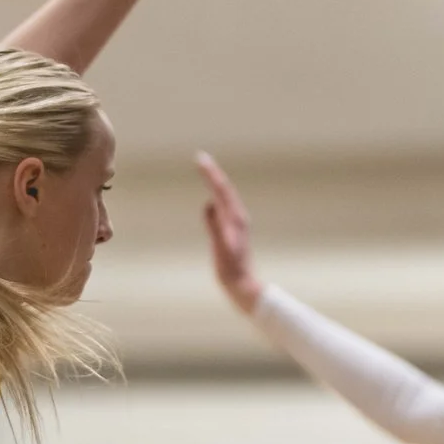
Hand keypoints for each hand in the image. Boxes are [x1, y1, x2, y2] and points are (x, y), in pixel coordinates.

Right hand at [195, 152, 264, 314]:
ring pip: (224, 197)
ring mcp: (235, 224)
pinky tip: (212, 196)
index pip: (222, 190)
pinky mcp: (231, 231)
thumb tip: (208, 204)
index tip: (200, 160)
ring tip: (206, 170)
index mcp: (236, 218)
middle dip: (212, 173)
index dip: (211, 174)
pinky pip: (223, 207)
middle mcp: (237, 217)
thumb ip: (215, 226)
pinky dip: (216, 196)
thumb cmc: (231, 268)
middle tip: (200, 158)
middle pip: (224, 189)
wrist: (242, 284)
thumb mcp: (221, 247)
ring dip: (214, 182)